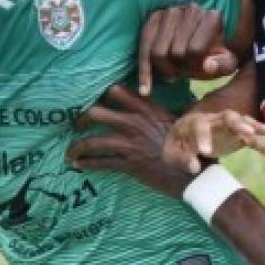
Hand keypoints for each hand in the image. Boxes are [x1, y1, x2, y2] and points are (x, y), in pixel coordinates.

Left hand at [67, 85, 194, 197]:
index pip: (117, 91)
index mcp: (147, 108)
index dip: (104, 96)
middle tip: (78, 125)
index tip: (99, 102)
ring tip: (70, 152)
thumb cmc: (191, 146)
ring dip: (77, 146)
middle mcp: (134, 122)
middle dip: (82, 119)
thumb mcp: (179, 121)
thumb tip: (164, 108)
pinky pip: (100, 162)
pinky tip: (79, 165)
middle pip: (96, 112)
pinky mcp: (128, 164)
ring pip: (92, 141)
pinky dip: (86, 164)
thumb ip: (163, 113)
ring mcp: (129, 143)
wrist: (194, 173)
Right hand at [137, 5, 239, 95]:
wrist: (203, 41)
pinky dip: (144, 71)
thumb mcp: (227, 63)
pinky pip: (143, 47)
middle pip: (175, 52)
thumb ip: (222, 65)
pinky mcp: (153, 18)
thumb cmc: (215, 55)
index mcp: (211, 17)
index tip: (198, 72)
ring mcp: (169, 11)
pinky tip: (146, 90)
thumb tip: (207, 66)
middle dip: (179, 70)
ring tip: (173, 74)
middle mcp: (190, 9)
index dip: (195, 67)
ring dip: (164, 71)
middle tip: (184, 74)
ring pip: (157, 52)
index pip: (195, 50)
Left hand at [165, 110, 264, 173]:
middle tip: (247, 132)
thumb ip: (181, 159)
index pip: (199, 125)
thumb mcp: (172, 154)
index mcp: (194, 122)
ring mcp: (227, 128)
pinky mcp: (237, 138)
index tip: (204, 153)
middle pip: (227, 116)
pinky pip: (252, 140)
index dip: (202, 137)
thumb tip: (194, 167)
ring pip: (243, 122)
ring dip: (255, 126)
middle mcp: (213, 120)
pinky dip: (263, 146)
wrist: (185, 141)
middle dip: (238, 123)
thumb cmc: (178, 146)